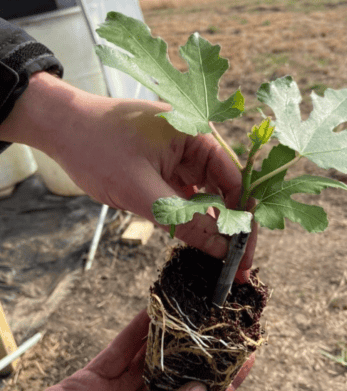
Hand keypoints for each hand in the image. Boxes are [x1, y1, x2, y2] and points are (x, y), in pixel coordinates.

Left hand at [0, 72, 255, 280]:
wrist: (59, 127)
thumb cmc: (97, 149)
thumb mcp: (142, 191)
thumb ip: (185, 222)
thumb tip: (222, 249)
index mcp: (197, 136)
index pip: (234, 182)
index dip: (242, 221)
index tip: (243, 254)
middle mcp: (194, 145)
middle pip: (224, 191)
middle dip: (229, 227)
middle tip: (236, 264)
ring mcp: (179, 156)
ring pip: (205, 196)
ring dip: (210, 225)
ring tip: (218, 257)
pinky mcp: (165, 168)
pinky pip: (186, 195)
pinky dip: (190, 217)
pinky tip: (197, 240)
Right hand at [15, 310, 254, 390]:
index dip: (226, 382)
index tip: (248, 355)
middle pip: (180, 374)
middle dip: (201, 347)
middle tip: (222, 319)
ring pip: (151, 355)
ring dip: (169, 331)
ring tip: (191, 306)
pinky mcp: (93, 379)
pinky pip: (119, 349)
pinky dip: (135, 329)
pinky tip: (151, 309)